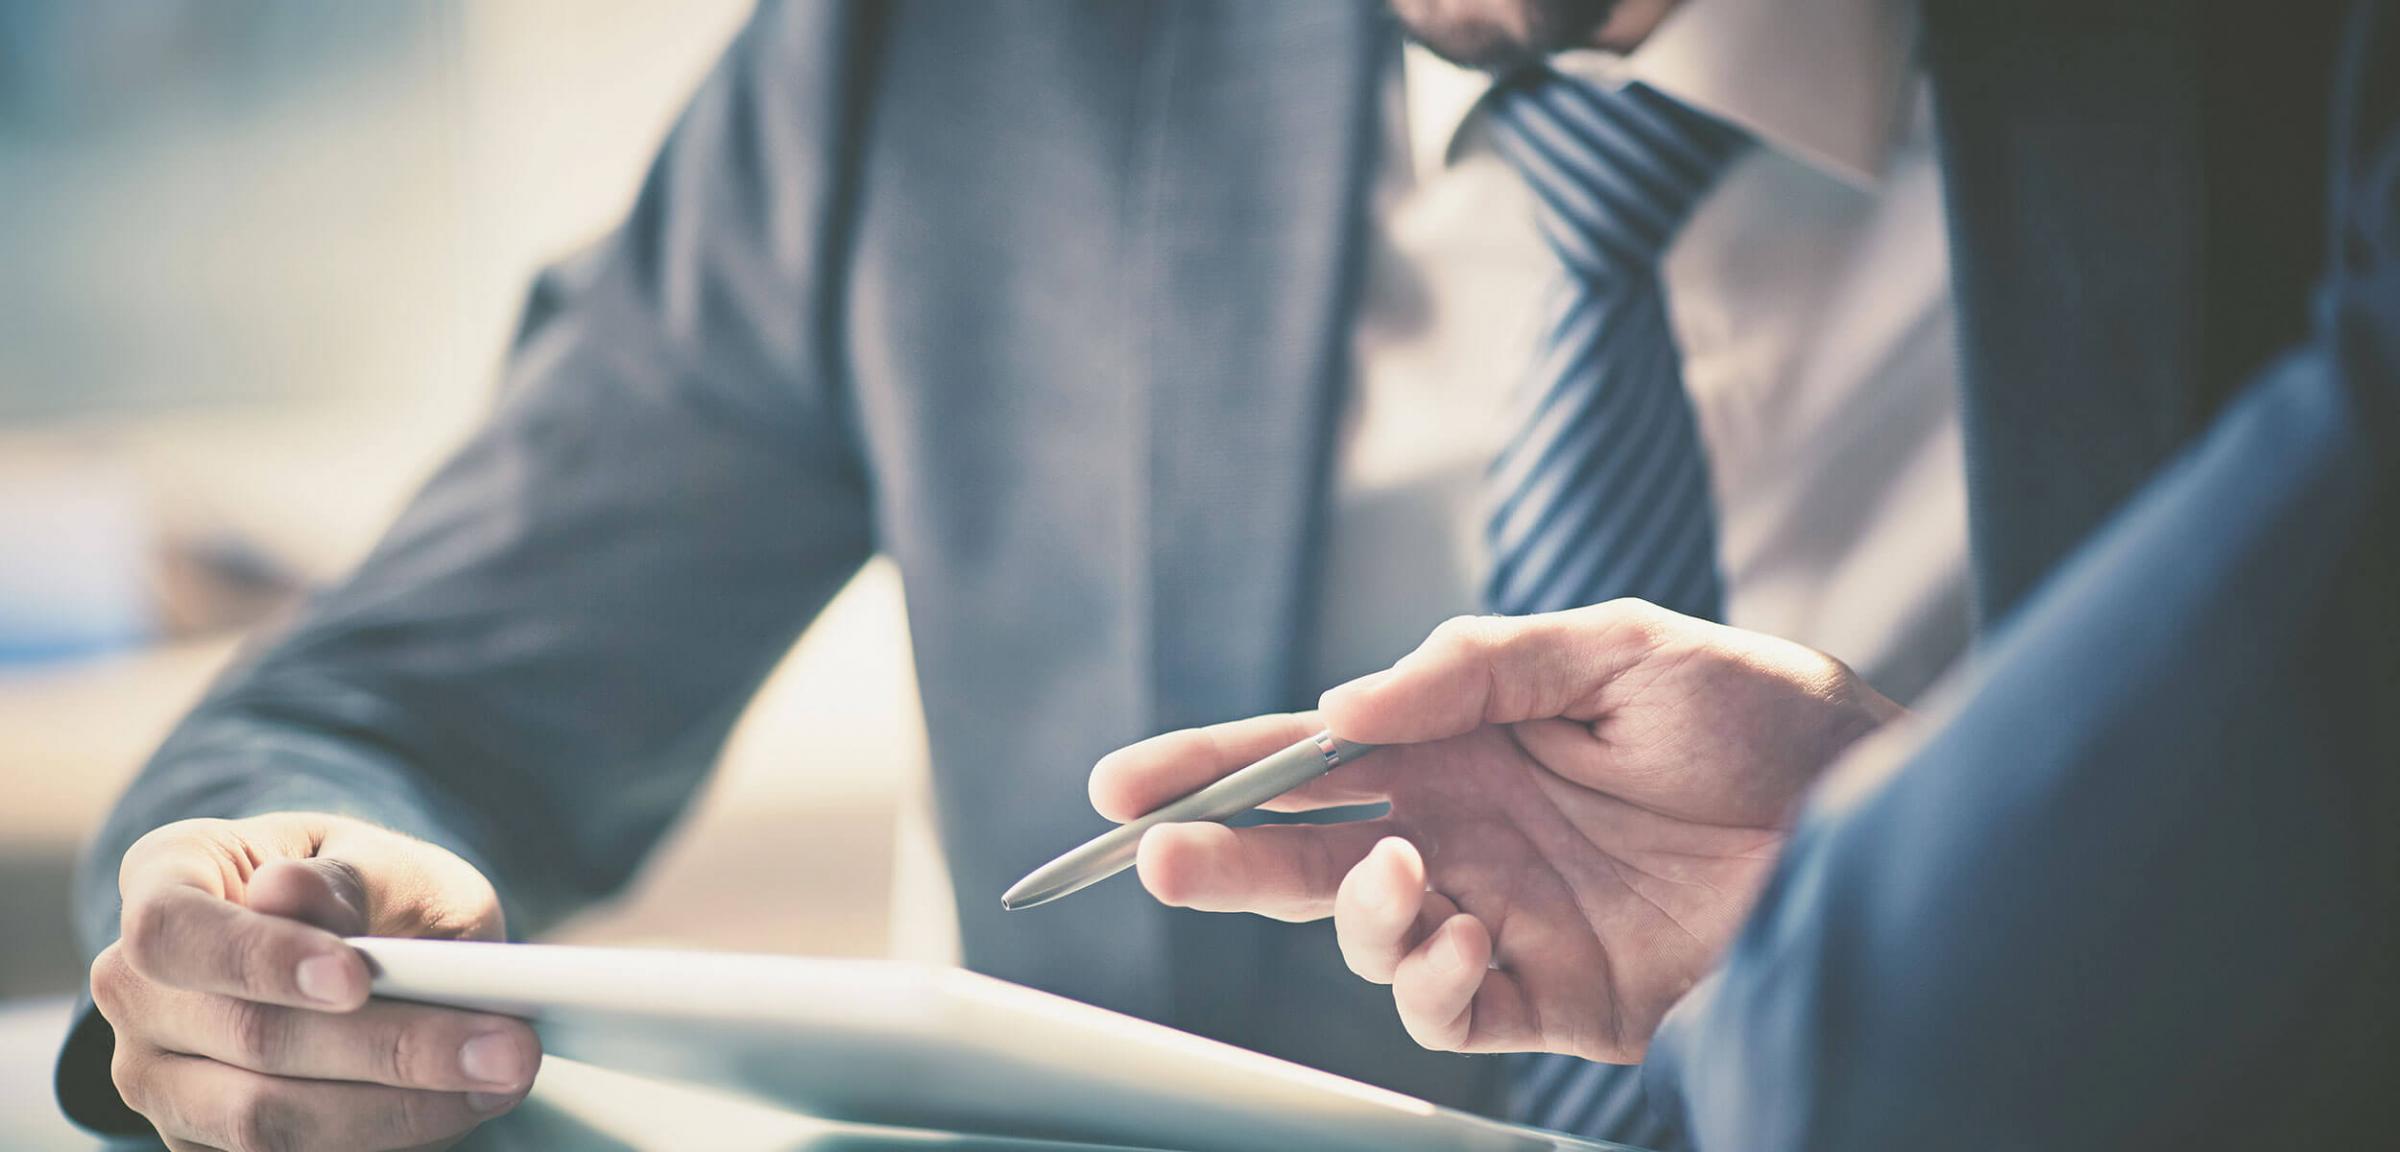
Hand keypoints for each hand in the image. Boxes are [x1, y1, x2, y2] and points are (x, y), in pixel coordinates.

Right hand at [89, 812, 540, 1151]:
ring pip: (265, 1121)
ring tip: (504, 1076)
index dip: (259, 959)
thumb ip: (343, 876)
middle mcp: (138, 988)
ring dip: (398, 1109)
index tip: (357, 977)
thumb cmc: (367, 886)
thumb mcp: (377, 856)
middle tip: (507, 1044)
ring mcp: (161, 1077)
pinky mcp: (205, 1143)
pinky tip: (460, 1109)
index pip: (174, 930)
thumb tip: (284, 893)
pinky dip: (384, 1139)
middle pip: (243, 1038)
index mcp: (164, 881)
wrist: (367, 939)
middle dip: (386, 1048)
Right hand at [1089, 601, 1900, 1062]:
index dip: (1218, 766)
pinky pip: (1448, 1010)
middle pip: (1306, 851)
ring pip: (1364, 936)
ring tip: (1404, 878)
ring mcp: (1504, 913)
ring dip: (1350, 914)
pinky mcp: (1555, 996)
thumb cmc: (1762, 714)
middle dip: (1223, 856)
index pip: (1315, 754)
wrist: (1881, 818)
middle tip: (1156, 858)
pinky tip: (1466, 939)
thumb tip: (1347, 709)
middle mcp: (1468, 828)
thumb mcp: (1620, 647)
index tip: (1124, 783)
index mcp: (1466, 740)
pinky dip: (1431, 983)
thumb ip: (1478, 668)